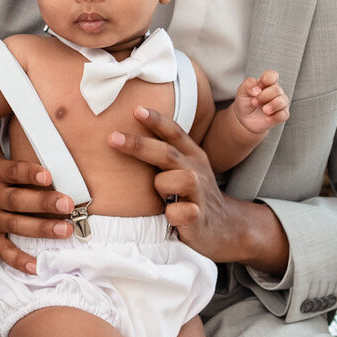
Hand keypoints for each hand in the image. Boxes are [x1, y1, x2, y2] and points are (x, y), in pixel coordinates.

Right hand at [0, 135, 75, 274]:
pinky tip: (36, 266)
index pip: (12, 171)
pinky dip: (19, 261)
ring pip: (17, 225)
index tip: (47, 174)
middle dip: (45, 203)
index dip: (29, 173)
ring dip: (42, 229)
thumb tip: (21, 121)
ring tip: (65, 231)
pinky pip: (2, 251)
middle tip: (67, 204)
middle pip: (20, 200)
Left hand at [108, 106, 289, 274]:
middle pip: (168, 153)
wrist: (223, 227)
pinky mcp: (199, 217)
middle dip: (140, 144)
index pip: (175, 132)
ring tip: (162, 197)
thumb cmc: (191, 194)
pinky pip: (181, 212)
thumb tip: (123, 135)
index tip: (136, 109)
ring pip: (179, 180)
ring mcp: (200, 194)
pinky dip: (173, 214)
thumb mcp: (182, 168)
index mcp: (191, 155)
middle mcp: (196, 170)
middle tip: (112, 138)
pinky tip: (171, 218)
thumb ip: (162, 153)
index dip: (157, 120)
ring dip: (163, 185)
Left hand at [232, 69, 289, 136]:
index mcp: (266, 83)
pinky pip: (283, 114)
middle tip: (254, 102)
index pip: (272, 75)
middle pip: (276, 90)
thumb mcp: (242, 92)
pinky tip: (267, 118)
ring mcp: (280, 103)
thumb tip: (257, 88)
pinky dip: (275, 116)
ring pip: (283, 101)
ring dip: (272, 105)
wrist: (244, 119)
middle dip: (264, 96)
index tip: (259, 85)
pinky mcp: (282, 114)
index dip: (267, 79)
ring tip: (264, 110)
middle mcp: (275, 91)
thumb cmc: (245, 102)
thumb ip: (248, 85)